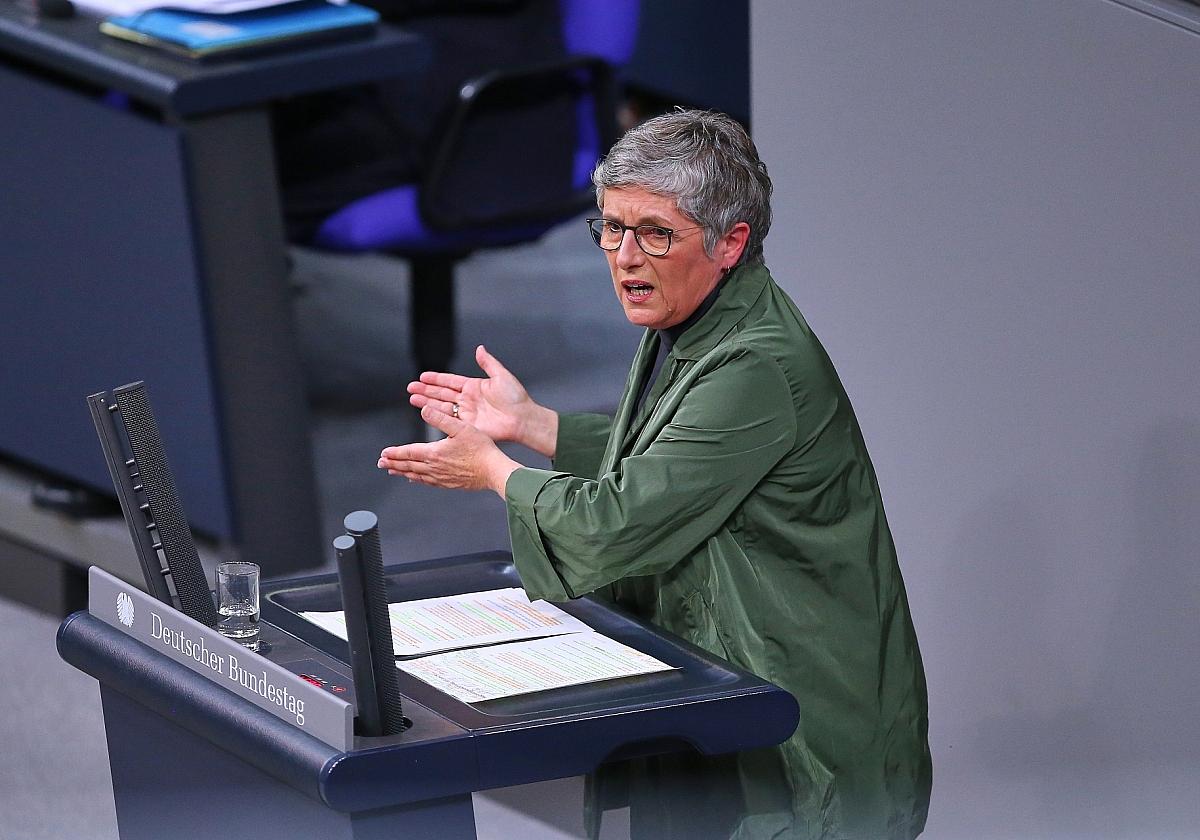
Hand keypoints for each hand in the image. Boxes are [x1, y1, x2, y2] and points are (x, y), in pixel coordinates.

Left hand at [378, 405, 519, 494]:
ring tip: (392, 471)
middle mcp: (434, 467)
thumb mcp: (461, 428)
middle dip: (393, 463)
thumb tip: (424, 409)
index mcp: (435, 453)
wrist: (493, 471)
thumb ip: (441, 419)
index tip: (384, 453)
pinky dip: (417, 480)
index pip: (409, 452)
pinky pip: (427, 482)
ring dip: (402, 472)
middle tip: (381, 463)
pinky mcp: (449, 483)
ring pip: (416, 475)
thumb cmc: (481, 449)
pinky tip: (414, 479)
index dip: (395, 452)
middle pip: (408, 465)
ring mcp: (441, 477)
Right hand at [406, 344, 557, 457]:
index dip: (436, 379)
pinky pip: (448, 419)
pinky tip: (424, 411)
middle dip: (425, 391)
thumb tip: (479, 348)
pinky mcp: (467, 425)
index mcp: (474, 387)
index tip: (422, 377)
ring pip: (441, 406)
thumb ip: (488, 363)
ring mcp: (466, 413)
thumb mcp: (501, 376)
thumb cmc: (516, 398)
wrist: (522, 419)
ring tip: (412, 398)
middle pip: (442, 394)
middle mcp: (468, 400)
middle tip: (410, 388)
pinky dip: (435, 415)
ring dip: (426, 402)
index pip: (450, 381)